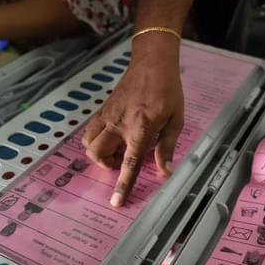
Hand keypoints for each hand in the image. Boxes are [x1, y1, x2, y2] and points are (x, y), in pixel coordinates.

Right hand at [82, 34, 183, 206]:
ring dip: (98, 153)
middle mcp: (119, 124)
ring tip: (115, 151)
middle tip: (120, 162)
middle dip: (106, 165)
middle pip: (98, 154)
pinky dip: (95, 140)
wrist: (152, 62)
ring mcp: (107, 115)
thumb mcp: (176, 119)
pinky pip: (89, 130)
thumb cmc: (169, 91)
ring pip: (88, 142)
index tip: (116, 201)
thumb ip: (167, 147)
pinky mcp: (102, 109)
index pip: (129, 163)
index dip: (123, 185)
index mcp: (140, 128)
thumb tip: (165, 172)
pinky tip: (110, 137)